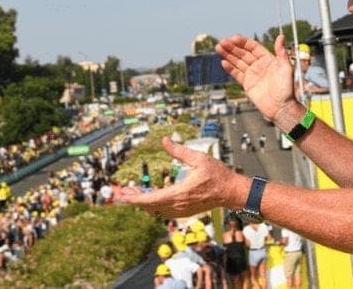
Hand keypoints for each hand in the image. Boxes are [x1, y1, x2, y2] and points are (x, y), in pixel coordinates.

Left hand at [111, 137, 244, 216]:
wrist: (231, 191)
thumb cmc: (217, 175)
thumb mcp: (198, 158)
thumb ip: (179, 151)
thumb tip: (165, 140)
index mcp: (179, 193)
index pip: (151, 200)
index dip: (134, 199)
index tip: (121, 196)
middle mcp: (178, 205)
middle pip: (150, 206)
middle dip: (134, 199)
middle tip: (121, 191)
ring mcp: (181, 210)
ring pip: (156, 210)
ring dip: (143, 202)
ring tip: (132, 191)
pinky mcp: (184, 211)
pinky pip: (164, 211)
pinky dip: (154, 205)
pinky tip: (149, 196)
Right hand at [216, 34, 297, 121]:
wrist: (281, 108)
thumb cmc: (287, 89)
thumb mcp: (286, 68)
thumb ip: (281, 52)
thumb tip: (281, 36)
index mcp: (268, 59)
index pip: (253, 47)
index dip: (243, 42)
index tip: (234, 38)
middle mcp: (259, 65)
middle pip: (243, 53)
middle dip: (232, 47)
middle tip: (222, 42)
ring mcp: (252, 74)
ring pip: (238, 62)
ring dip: (228, 55)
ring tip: (219, 48)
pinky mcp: (247, 84)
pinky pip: (237, 74)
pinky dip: (230, 68)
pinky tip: (223, 62)